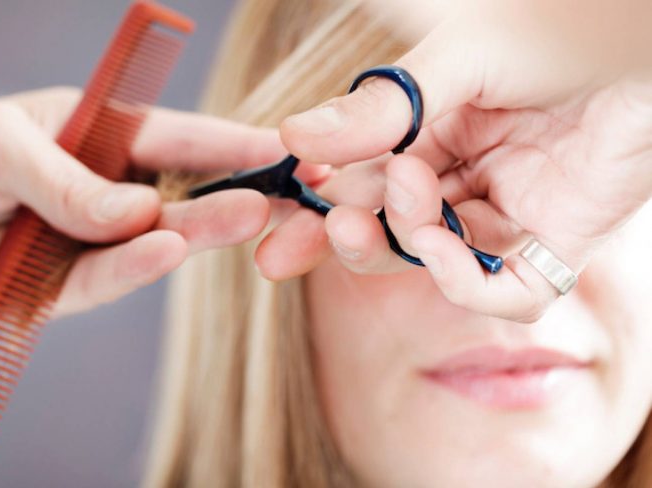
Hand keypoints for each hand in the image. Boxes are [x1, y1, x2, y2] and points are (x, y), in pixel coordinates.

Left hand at [0, 87, 290, 324]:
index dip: (227, 142)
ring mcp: (82, 241)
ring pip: (152, 241)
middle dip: (230, 192)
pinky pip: (102, 280)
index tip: (282, 146)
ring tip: (248, 217)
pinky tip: (167, 251)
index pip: (173, 137)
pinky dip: (133, 268)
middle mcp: (98, 191)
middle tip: (282, 193)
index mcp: (93, 137)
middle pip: (177, 194)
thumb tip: (141, 214)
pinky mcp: (56, 289)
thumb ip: (70, 180)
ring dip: (198, 231)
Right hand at [254, 0, 651, 321]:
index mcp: (439, 134)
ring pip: (434, 261)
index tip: (282, 206)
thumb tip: (293, 136)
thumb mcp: (459, 60)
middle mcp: (468, 178)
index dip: (321, 200)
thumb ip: (382, 110)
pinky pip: (502, 291)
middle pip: (390, 230)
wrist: (642, 44)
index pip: (367, 180)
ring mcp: (510, 214)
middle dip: (343, 239)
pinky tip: (438, 243)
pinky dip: (459, 279)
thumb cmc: (562, 34)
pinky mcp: (555, 244)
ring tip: (402, 194)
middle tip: (297, 243)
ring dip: (401, 241)